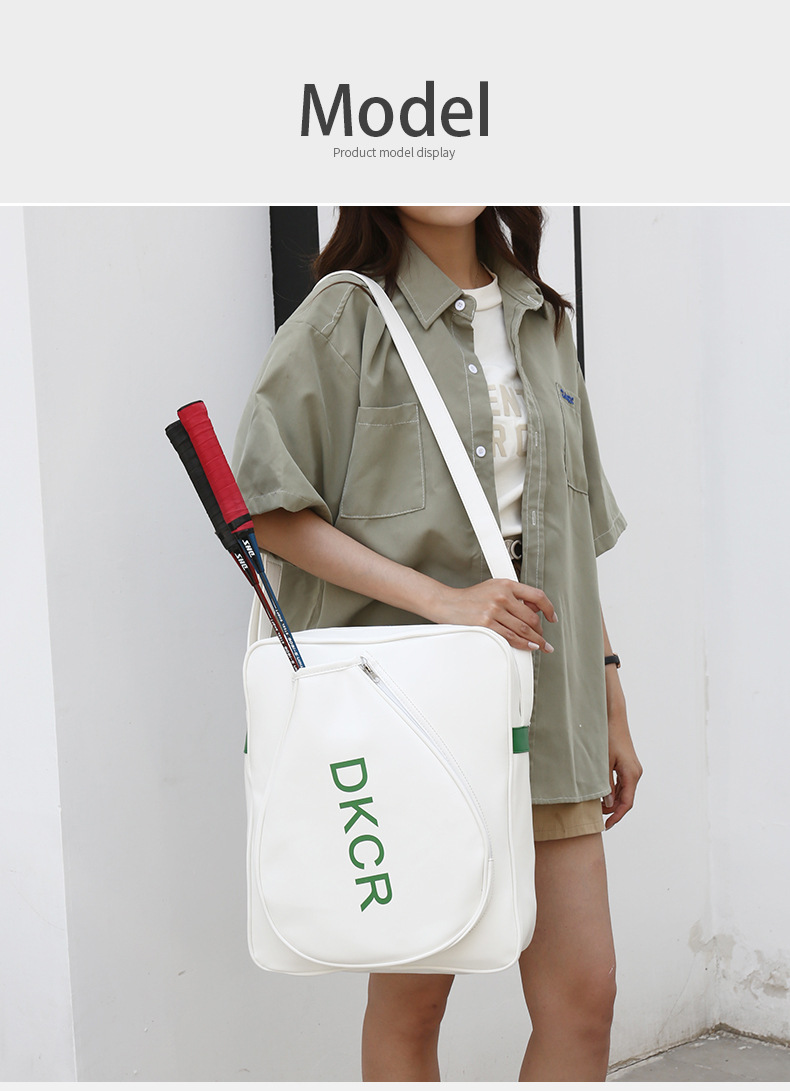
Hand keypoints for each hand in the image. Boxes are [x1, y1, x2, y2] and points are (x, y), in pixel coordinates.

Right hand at [431, 579, 556, 652]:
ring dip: (536, 641)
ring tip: (540, 646)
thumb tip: (534, 608)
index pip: (537, 596)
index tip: (552, 617)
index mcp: (506, 584)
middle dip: (541, 631)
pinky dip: (523, 644)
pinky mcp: (486, 623)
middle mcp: (502, 596)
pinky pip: (510, 637)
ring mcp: (494, 610)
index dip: (549, 609)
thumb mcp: (494, 587)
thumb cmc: (470, 597)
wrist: (447, 603)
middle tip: (543, 638)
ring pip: (523, 629)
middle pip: (532, 617)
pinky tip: (528, 646)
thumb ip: (514, 595)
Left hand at [602, 695, 642, 829]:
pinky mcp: (627, 765)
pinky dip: (613, 791)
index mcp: (632, 774)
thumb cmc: (608, 737)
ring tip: (597, 807)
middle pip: (626, 799)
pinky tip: (602, 794)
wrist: (613, 718)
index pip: (627, 803)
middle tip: (597, 817)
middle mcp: (635, 773)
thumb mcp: (603, 762)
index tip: (606, 825)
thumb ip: (606, 784)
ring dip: (612, 801)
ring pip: (624, 792)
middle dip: (613, 810)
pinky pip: (623, 783)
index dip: (617, 816)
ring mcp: (632, 769)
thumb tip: (608, 803)